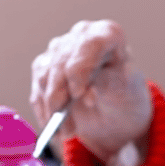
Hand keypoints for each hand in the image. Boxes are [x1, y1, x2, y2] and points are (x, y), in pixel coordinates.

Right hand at [28, 20, 151, 162]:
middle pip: (61, 61)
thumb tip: (86, 90)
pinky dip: (44, 112)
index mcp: (107, 34)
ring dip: (53, 109)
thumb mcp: (126, 90)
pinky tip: (55, 127)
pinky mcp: (44, 67)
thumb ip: (108, 83)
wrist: (115, 111)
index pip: (89, 44)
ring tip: (68, 131)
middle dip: (62, 97)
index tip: (78, 94)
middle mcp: (80, 36)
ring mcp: (60, 50)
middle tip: (70, 126)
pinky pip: (37, 89)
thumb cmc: (126, 95)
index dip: (81, 68)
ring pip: (44, 76)